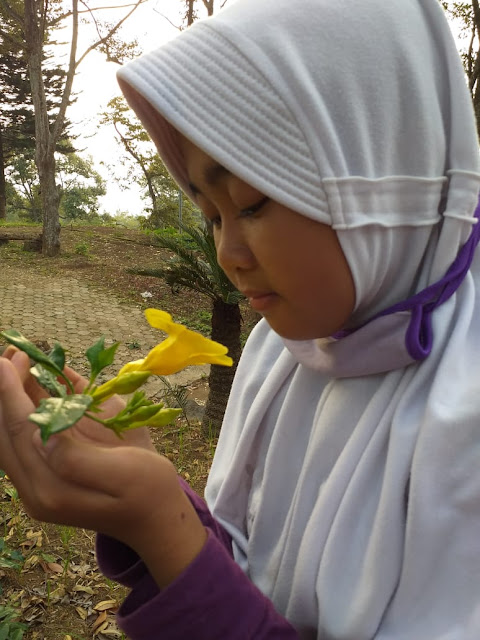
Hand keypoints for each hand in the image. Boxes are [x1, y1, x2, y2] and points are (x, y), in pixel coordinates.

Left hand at [0, 353, 206, 587]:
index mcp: (52, 489)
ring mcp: (37, 482)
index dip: (11, 393)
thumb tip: (43, 434)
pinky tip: (33, 381)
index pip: (21, 432)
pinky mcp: (46, 474)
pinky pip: (25, 436)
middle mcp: (36, 487)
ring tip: (18, 359)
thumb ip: (78, 459)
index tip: (10, 360)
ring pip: (10, 433)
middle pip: (6, 431)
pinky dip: (23, 407)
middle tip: (15, 351)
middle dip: (5, 389)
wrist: (155, 516)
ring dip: (10, 395)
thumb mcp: (124, 473)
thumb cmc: (148, 490)